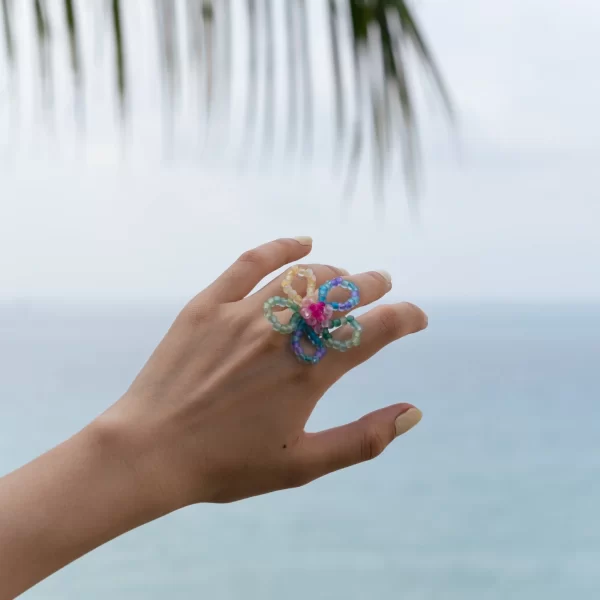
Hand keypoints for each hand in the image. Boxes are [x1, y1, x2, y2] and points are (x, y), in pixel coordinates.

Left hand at [98, 237, 426, 508]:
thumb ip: (364, 439)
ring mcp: (243, 315)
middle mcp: (281, 336)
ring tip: (343, 277)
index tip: (417, 316)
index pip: (374, 331)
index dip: (405, 318)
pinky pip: (250, 263)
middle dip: (372, 285)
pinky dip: (281, 248)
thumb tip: (414, 412)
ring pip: (302, 276)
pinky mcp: (208, 305)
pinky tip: (301, 242)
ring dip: (333, 272)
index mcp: (308, 375)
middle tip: (383, 284)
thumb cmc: (227, 465)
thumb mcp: (304, 465)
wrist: (149, 452)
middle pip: (342, 294)